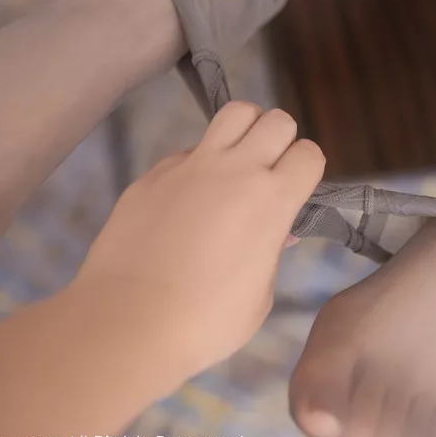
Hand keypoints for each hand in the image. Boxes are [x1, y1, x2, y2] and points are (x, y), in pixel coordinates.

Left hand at [73, 102, 324, 371]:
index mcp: (272, 200)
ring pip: (232, 114)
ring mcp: (189, 166)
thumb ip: (271, 253)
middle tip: (269, 173)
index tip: (296, 193)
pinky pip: (186, 152)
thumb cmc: (205, 322)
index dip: (306, 171)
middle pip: (276, 121)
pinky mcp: (152, 175)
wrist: (127, 322)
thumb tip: (278, 231)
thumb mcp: (258, 296)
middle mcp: (235, 170)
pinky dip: (197, 165)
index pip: (308, 155)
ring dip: (244, 131)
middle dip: (281, 141)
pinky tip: (186, 203)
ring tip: (236, 165)